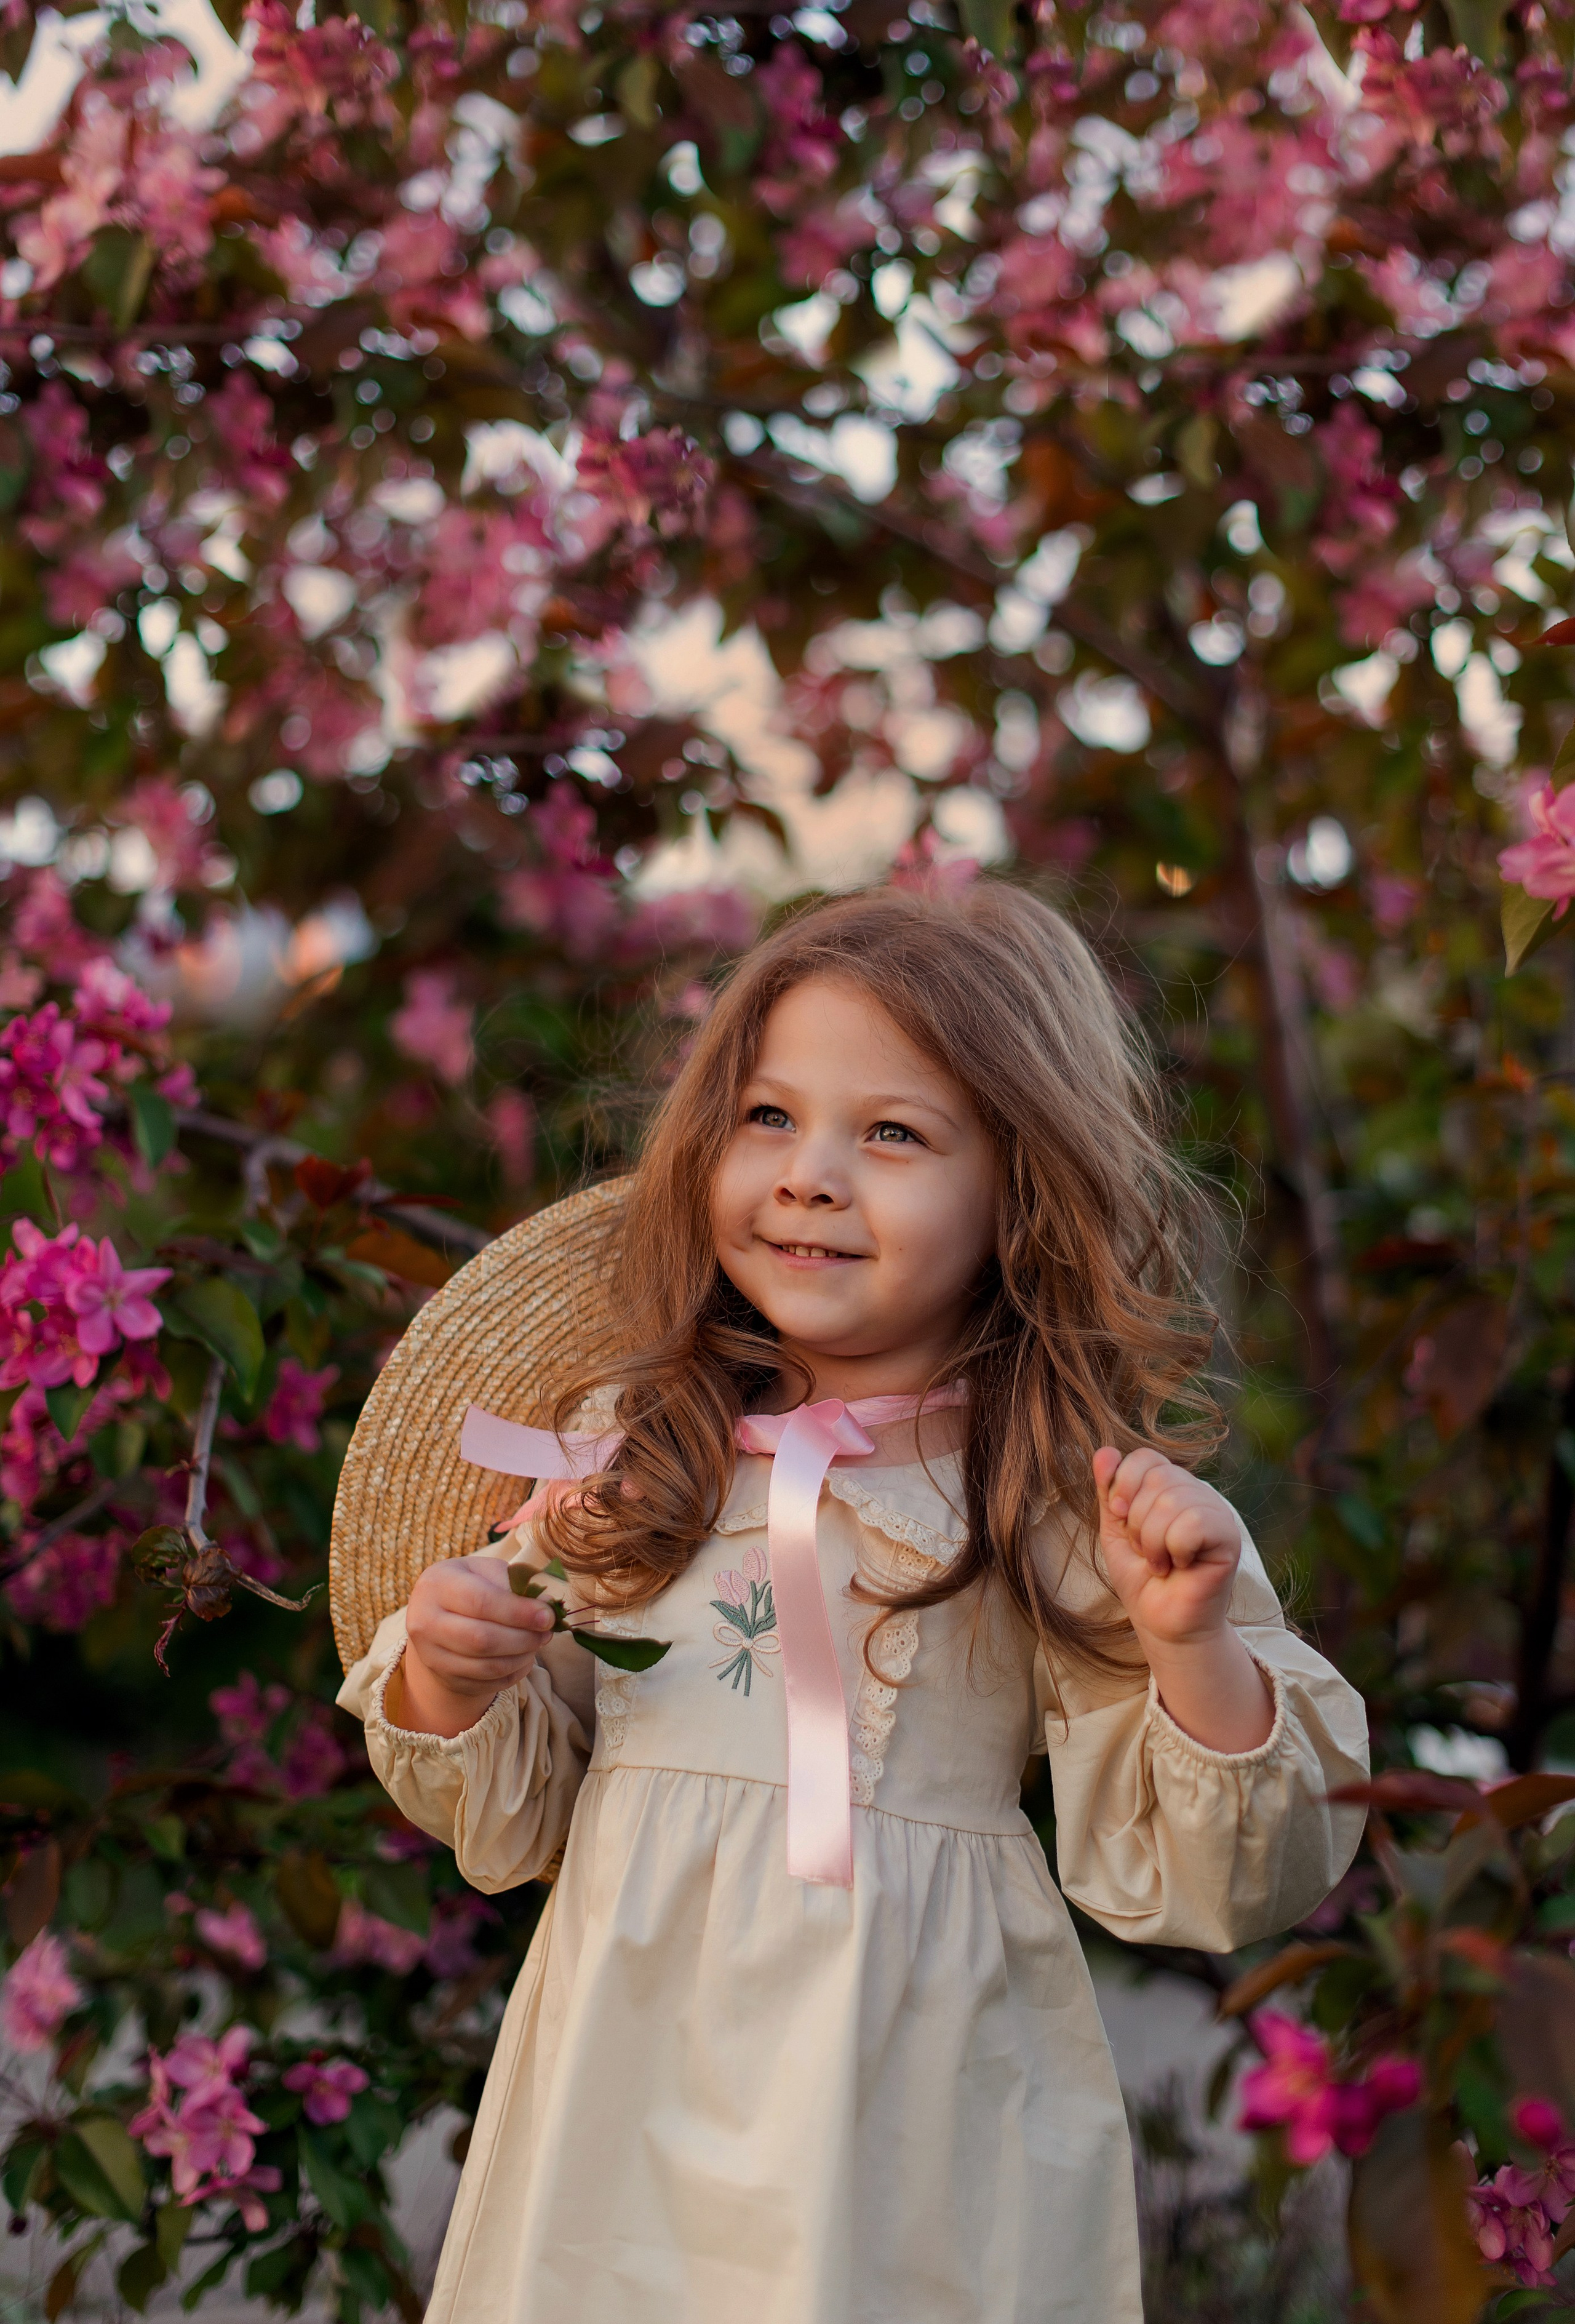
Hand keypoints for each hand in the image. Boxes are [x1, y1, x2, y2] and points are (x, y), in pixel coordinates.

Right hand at [398, 1556, 554, 1737]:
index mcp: (436, 1584)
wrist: (440, 1613)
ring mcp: (430, 1654)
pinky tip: (524, 1659)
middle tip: (547, 1632)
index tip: (547, 1616)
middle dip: (523, 1638)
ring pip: (485, 1666)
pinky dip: (512, 1674)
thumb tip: (547, 1605)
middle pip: (481, 1639)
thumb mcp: (488, 1571)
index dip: (518, 1612)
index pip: (480, 1602)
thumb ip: (516, 1583)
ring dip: (521, 1657)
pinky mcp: (443, 1677)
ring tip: (538, 1643)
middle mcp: (424, 1621)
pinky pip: (485, 1683)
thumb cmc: (472, 1584)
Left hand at [1092, 1446, 1241, 1649]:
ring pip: (1172, 1501)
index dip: (1124, 1485)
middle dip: (1137, 1522)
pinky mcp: (1229, 1538)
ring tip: (1161, 1562)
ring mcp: (1217, 1513)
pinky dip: (1175, 1549)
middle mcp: (1198, 1494)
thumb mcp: (1116, 1530)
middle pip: (1157, 1478)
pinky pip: (1192, 1523)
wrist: (1161, 1621)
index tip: (1120, 1519)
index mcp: (1172, 1487)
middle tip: (1146, 1551)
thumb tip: (1104, 1450)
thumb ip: (1110, 1492)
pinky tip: (1181, 1566)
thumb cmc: (1141, 1579)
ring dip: (1153, 1541)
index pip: (1145, 1458)